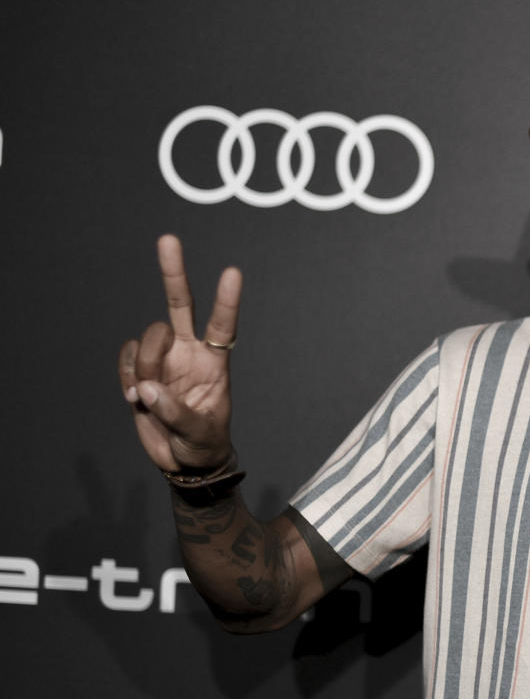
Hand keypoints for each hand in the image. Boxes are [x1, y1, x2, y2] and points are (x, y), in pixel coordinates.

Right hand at [118, 235, 241, 472]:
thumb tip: (147, 388)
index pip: (222, 325)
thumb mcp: (199, 432)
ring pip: (148, 339)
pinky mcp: (141, 369)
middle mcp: (189, 352)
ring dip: (145, 367)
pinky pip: (128, 357)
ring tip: (149, 398)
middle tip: (168, 238)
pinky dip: (127, 375)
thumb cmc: (203, 443)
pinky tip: (136, 398)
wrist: (184, 460)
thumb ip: (175, 412)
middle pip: (180, 305)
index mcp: (214, 363)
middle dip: (173, 271)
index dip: (226, 300)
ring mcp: (164, 358)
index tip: (232, 272)